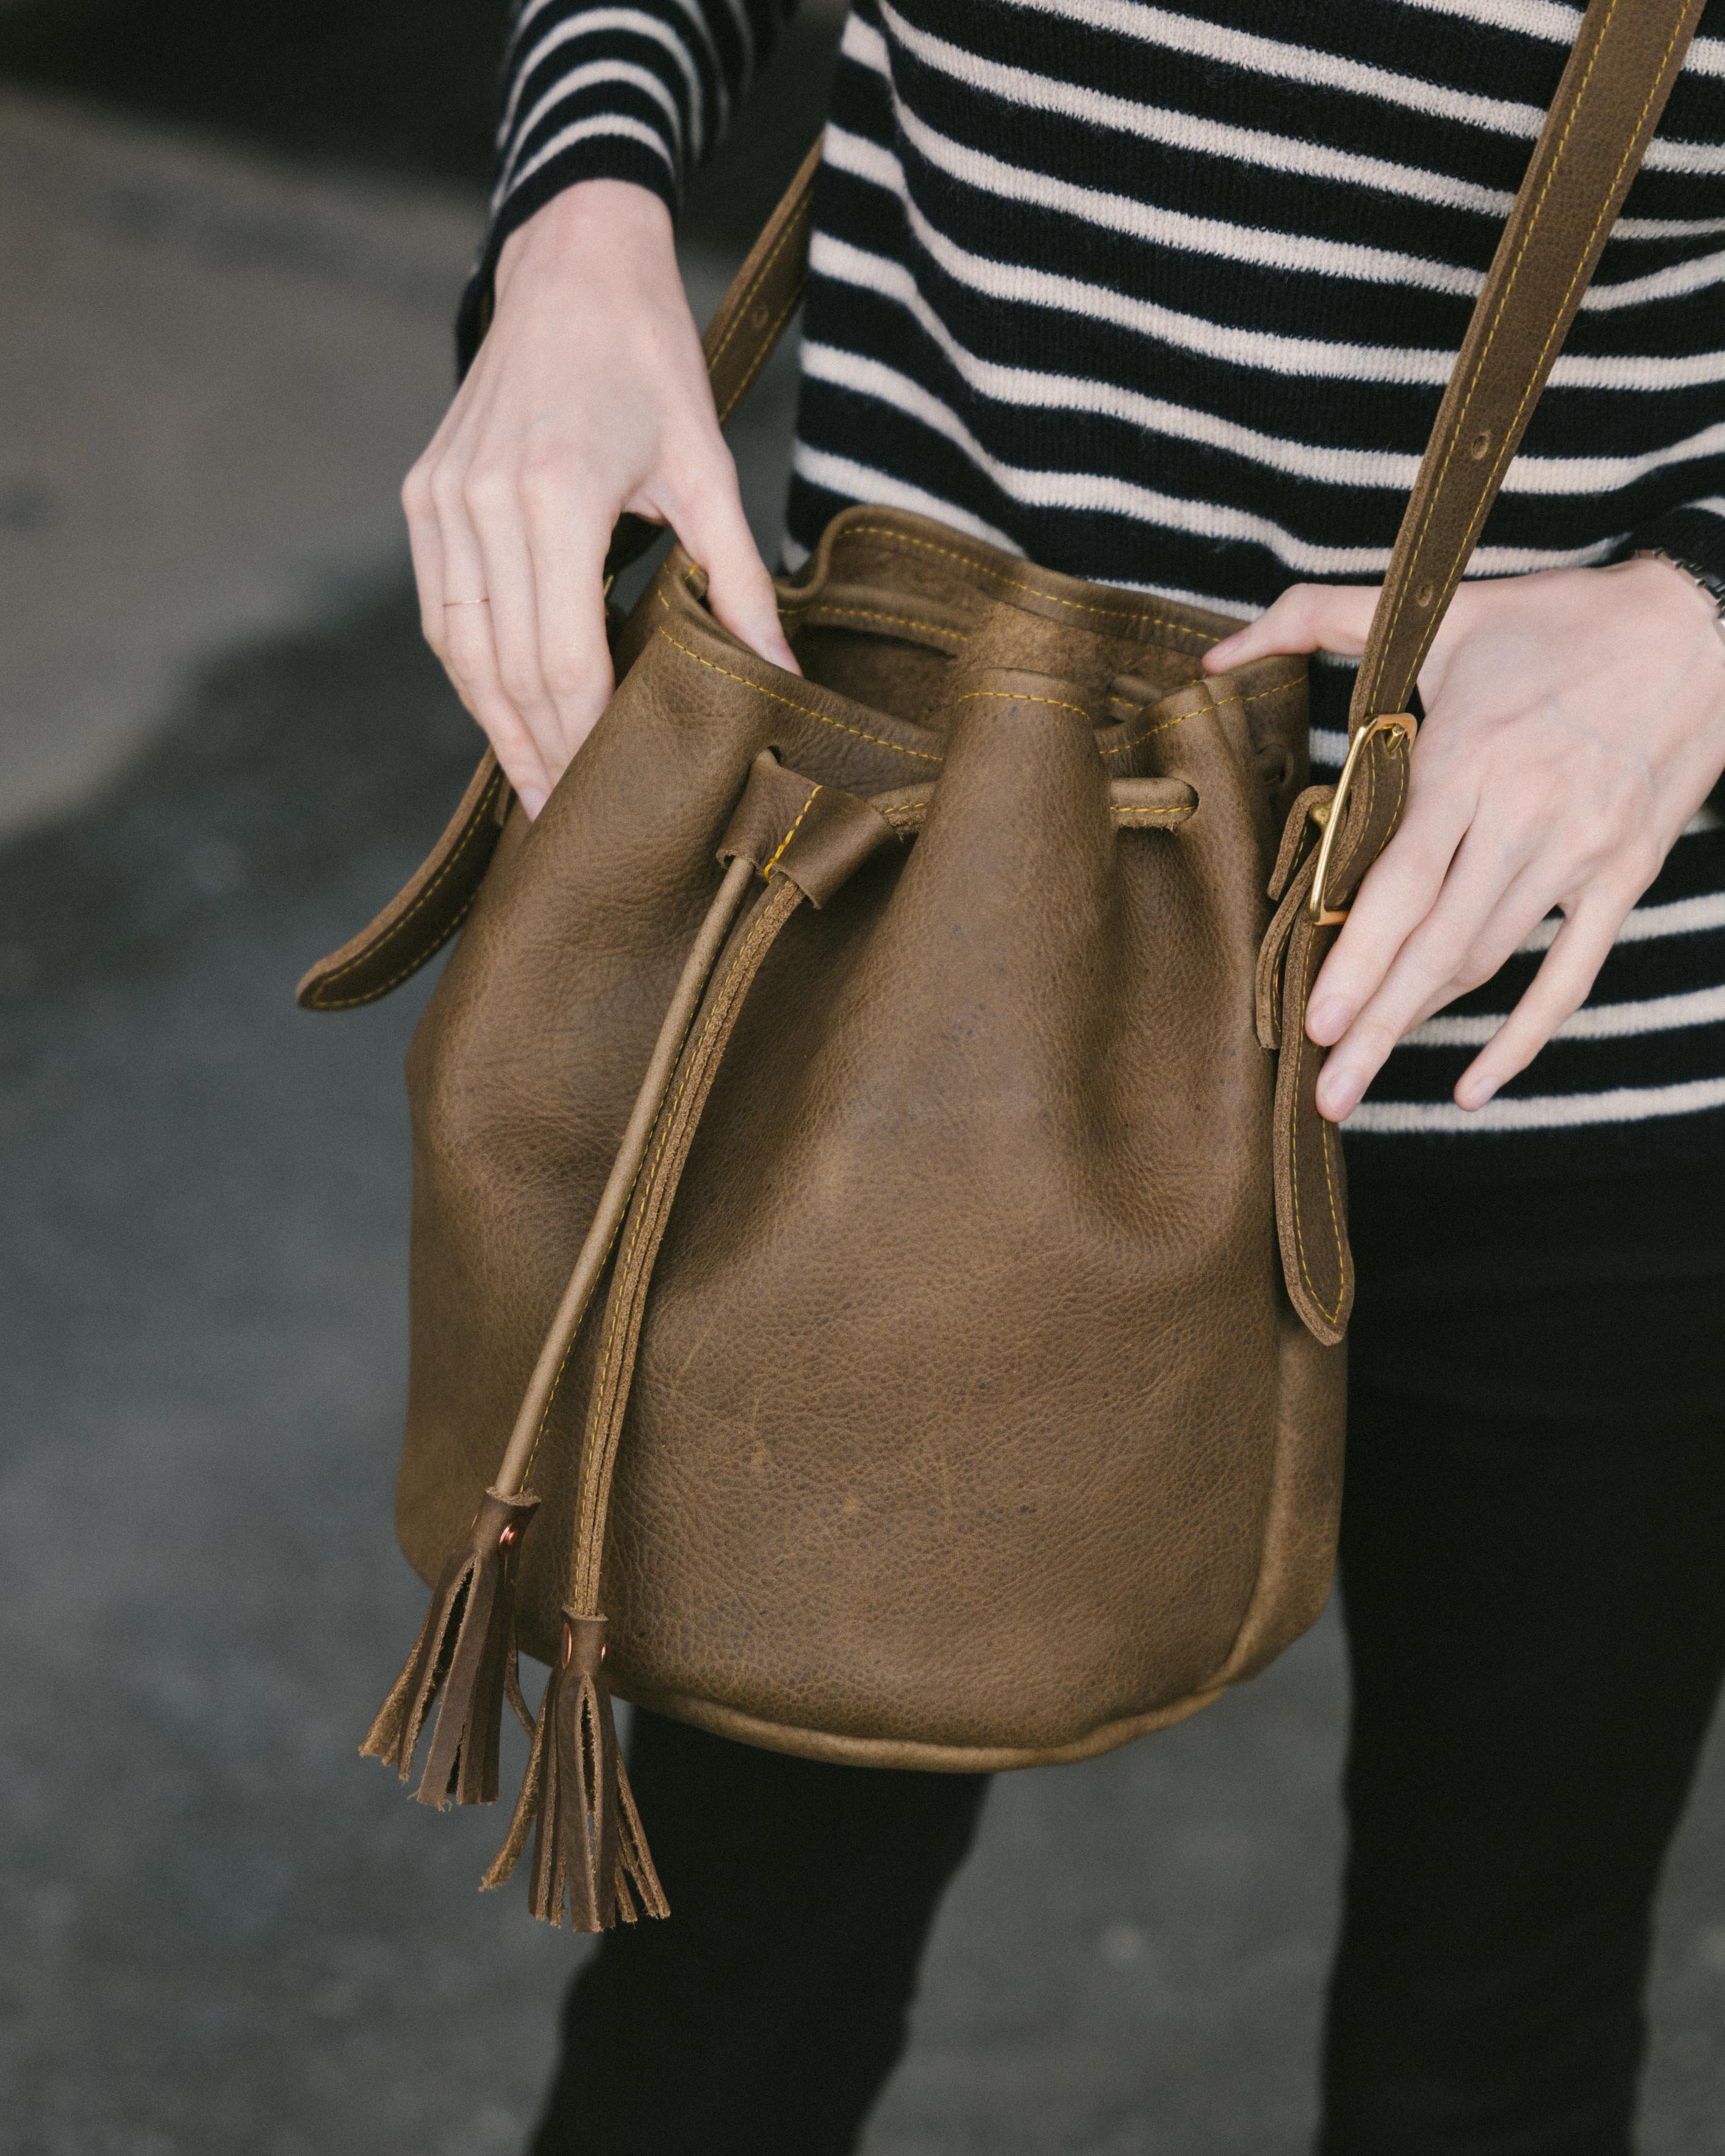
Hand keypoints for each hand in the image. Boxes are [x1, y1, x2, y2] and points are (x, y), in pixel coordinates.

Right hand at [402, 180, 797, 816]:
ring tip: (536, 789)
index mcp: (557, 495)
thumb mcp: (708, 469)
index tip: (608, 796)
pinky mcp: (424, 495)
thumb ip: (737, 582)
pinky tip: (505, 715)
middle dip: (540, 753)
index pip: (564, 657)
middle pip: (507, 669)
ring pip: (461, 649)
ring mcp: (443, 499)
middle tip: (570, 824)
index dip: (584, 739)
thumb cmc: (650, 364)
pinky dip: (472, 672)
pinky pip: (442, 610)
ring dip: (497, 727)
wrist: (571, 266)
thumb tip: (777, 677)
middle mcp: (484, 500)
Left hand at [1206, 558, 1724, 1119]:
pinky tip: (1473, 1085)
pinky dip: (1522, 1037)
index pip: (1403, 879)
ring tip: (1361, 1080)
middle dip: (1374, 1025)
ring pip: (1488, 962)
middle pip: (1438, 943)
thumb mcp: (1438, 610)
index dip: (1358, 957)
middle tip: (1325, 1094)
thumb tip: (1214, 655)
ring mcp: (1580, 852)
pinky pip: (1570, 976)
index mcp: (1471, 756)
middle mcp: (1525, 815)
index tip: (1313, 1021)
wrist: (1703, 625)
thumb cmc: (1557, 621)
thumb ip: (1315, 618)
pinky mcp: (1624, 875)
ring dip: (1421, 1026)